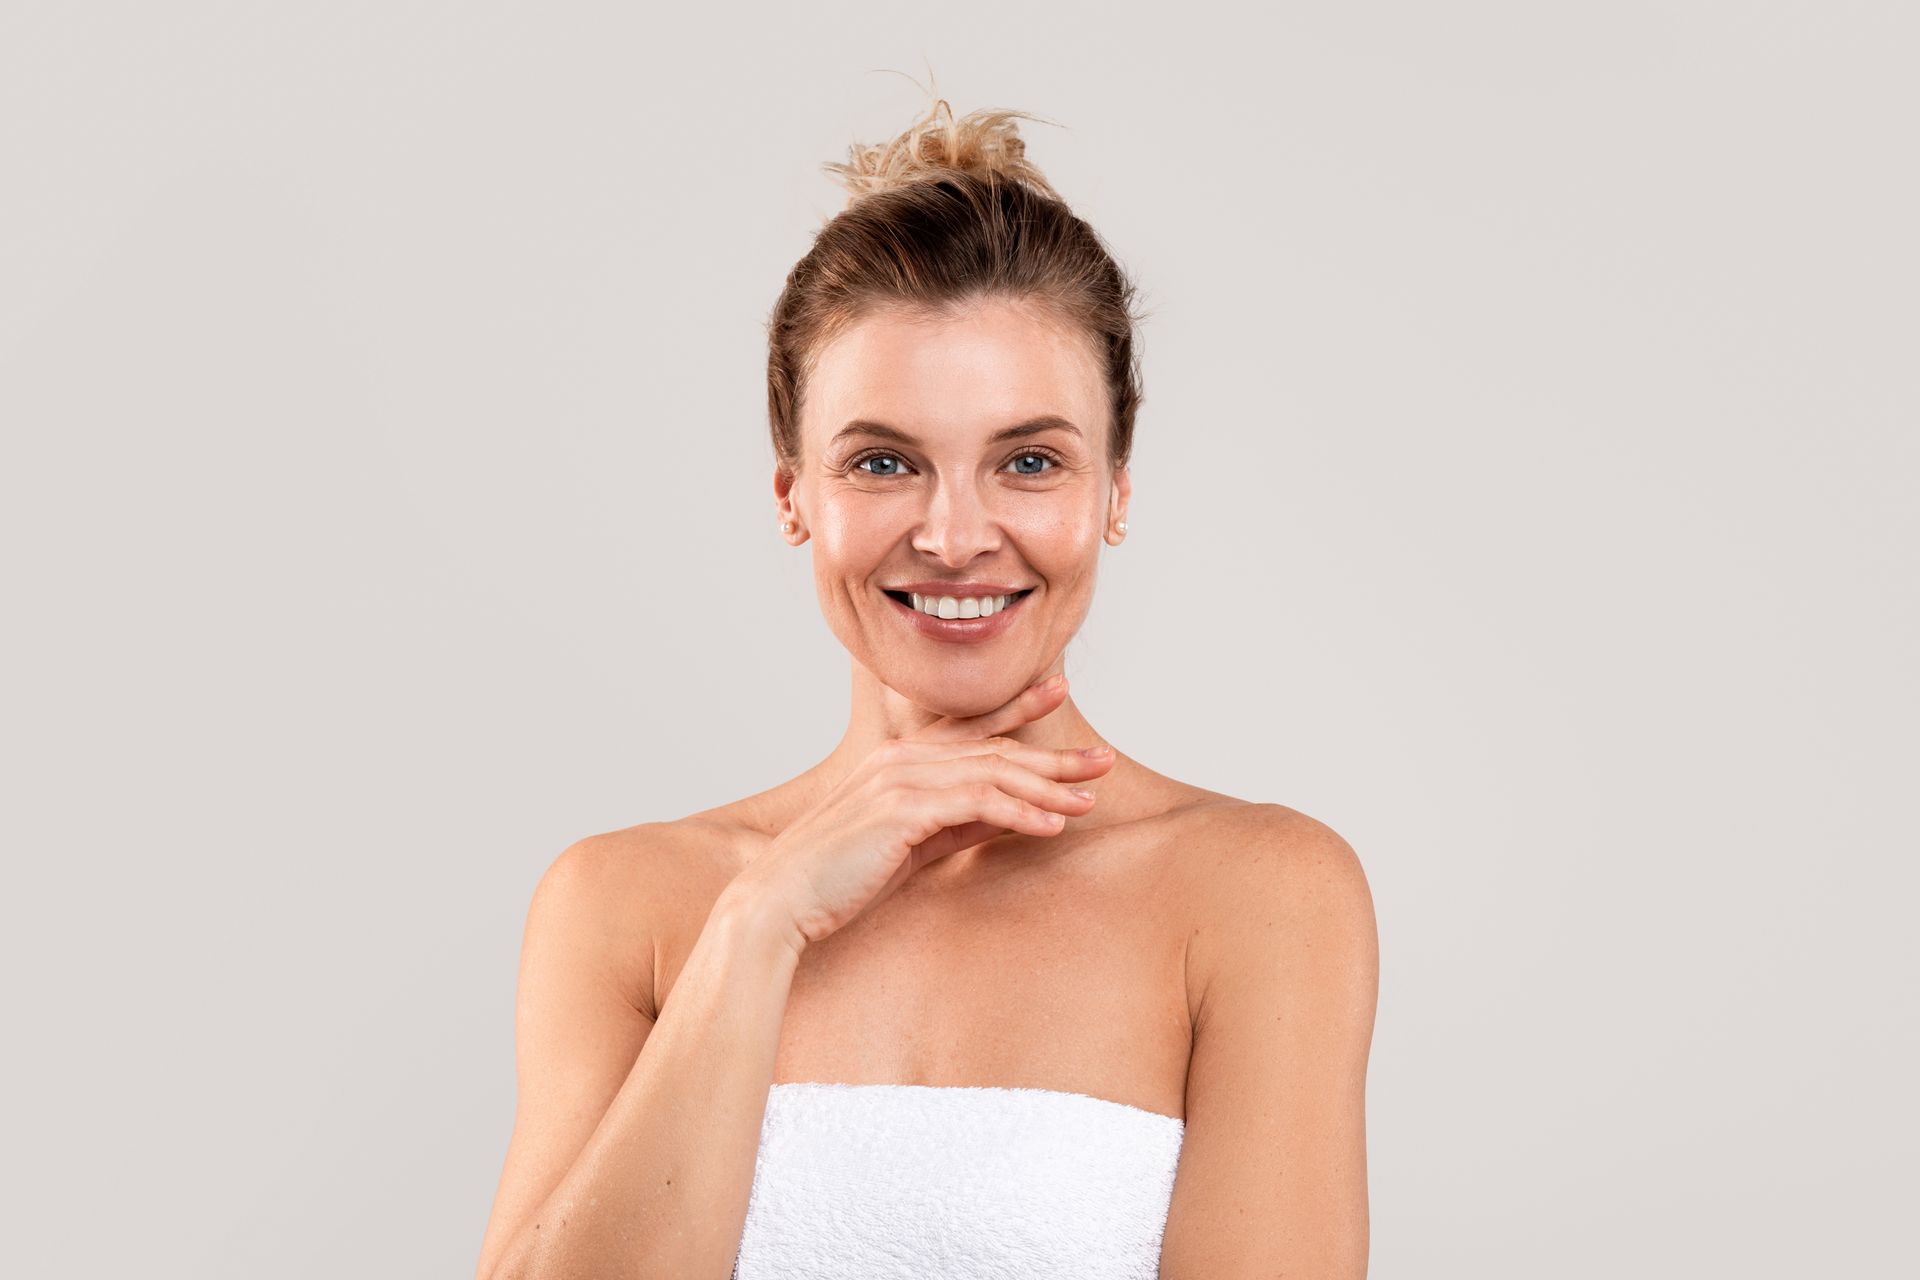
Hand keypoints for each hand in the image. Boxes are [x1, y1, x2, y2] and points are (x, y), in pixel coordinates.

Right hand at [731, 673, 1113, 954]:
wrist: (781, 900)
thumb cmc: (840, 879)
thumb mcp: (912, 846)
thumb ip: (956, 824)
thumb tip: (1009, 815)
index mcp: (897, 760)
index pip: (969, 727)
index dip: (1016, 709)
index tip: (1058, 692)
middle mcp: (900, 759)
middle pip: (992, 749)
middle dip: (1053, 754)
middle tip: (1103, 760)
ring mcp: (900, 780)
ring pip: (991, 773)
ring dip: (1047, 786)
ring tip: (1091, 799)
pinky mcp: (903, 810)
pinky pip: (977, 804)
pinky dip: (1019, 812)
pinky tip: (1053, 824)